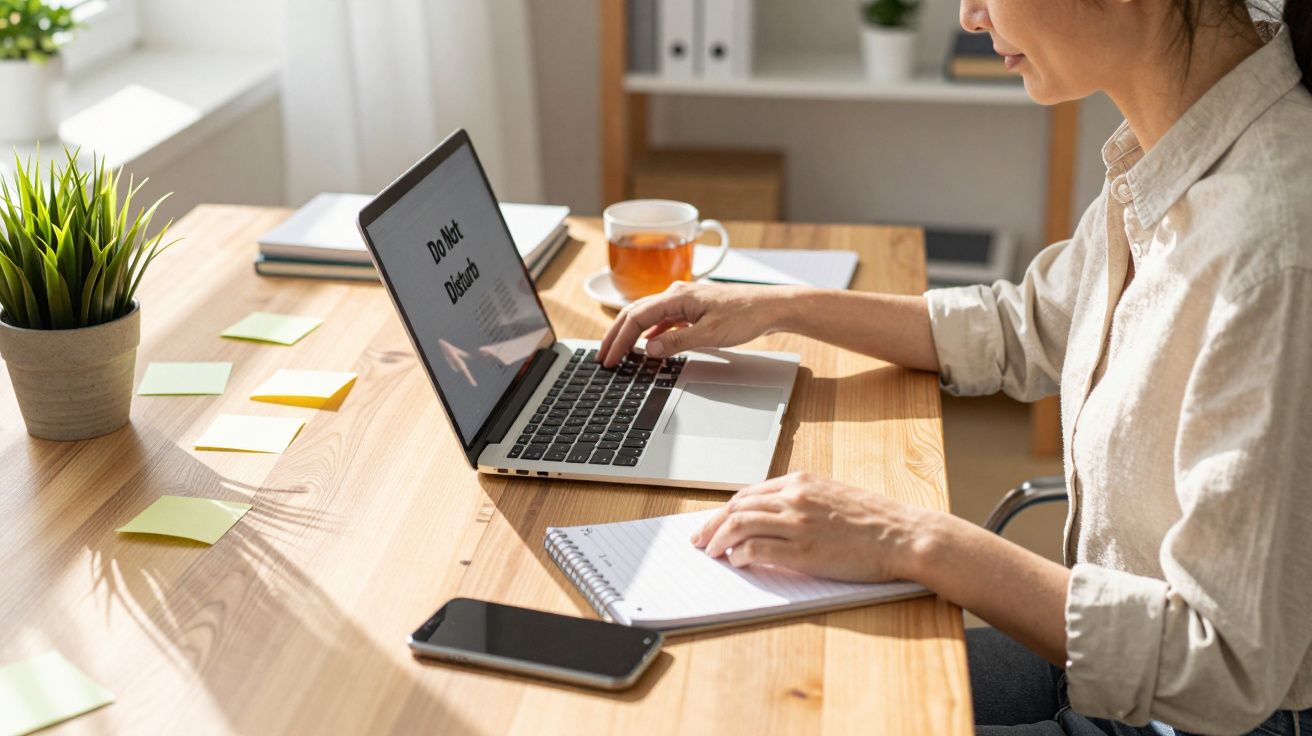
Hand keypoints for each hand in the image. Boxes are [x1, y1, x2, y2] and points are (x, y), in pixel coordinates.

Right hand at [598, 281, 798, 366]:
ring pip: (647, 316)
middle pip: (635, 314)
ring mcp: (683, 301)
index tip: (609, 358)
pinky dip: (650, 333)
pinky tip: (648, 345)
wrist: (771, 306)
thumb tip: (649, 350)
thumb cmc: (745, 315)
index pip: (636, 317)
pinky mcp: (692, 309)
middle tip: (602, 357)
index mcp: (676, 296)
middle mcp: (676, 294)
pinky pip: (662, 320)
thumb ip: (677, 342)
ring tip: (618, 352)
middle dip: (616, 336)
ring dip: (631, 334)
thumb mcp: (710, 335)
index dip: (619, 340)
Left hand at [690, 471, 930, 582]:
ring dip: (720, 541)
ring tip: (713, 554)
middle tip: (700, 541)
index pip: (748, 494)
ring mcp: (798, 524)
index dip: (725, 510)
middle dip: (712, 525)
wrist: (903, 535)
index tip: (712, 524)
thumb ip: (801, 501)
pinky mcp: (804, 551)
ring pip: (740, 526)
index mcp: (800, 481)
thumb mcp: (832, 496)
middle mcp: (795, 498)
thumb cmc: (874, 520)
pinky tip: (738, 563)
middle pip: (737, 508)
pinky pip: (758, 550)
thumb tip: (770, 517)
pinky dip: (741, 556)